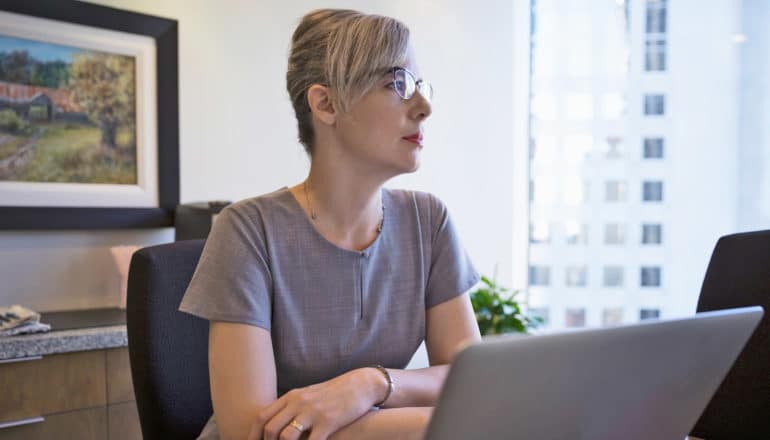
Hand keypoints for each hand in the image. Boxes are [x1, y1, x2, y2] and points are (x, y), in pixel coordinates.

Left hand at [247, 368, 383, 439]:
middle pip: (270, 428)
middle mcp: (298, 403)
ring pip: (285, 437)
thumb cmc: (334, 393)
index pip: (262, 417)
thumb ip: (292, 407)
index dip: (253, 435)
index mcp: (291, 396)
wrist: (360, 385)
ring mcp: (312, 413)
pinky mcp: (328, 422)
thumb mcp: (308, 395)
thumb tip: (276, 423)